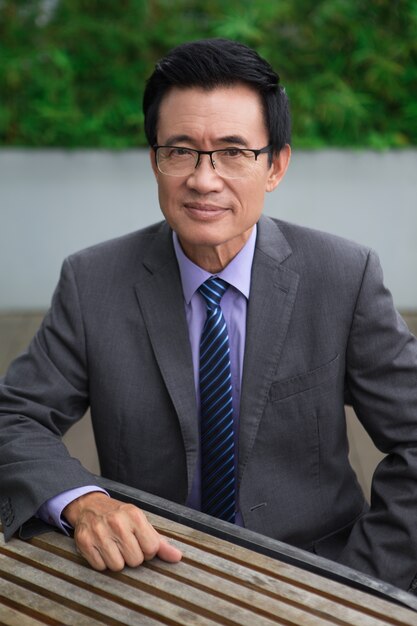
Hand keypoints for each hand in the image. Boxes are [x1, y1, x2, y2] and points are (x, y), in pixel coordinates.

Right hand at [63, 492, 181, 570]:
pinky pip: (100, 567)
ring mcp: (99, 532)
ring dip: (117, 560)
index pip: (151, 549)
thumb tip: (177, 557)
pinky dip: (102, 562)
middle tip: (125, 544)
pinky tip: (101, 548)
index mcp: (135, 516)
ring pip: (117, 566)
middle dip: (132, 556)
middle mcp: (117, 523)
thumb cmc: (119, 516)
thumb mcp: (140, 522)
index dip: (147, 551)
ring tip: (113, 546)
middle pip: (135, 561)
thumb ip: (159, 542)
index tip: (140, 543)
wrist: (89, 505)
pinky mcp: (85, 542)